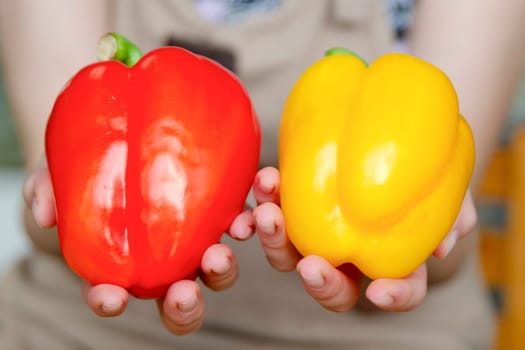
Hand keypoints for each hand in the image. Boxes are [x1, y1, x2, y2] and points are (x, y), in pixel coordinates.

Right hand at [23, 157, 254, 334]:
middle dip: (183, 305)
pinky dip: (247, 224)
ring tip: (220, 251)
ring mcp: (195, 237)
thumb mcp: (57, 170)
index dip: (109, 301)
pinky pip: (239, 224)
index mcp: (121, 260)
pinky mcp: (220, 208)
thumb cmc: (89, 161)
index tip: (112, 297)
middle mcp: (164, 258)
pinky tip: (249, 215)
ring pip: (215, 271)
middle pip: (177, 298)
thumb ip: (46, 191)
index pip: (111, 292)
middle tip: (183, 291)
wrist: (123, 132)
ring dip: (221, 270)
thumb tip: (44, 215)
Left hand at [253, 166, 476, 311]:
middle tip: (310, 266)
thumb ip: (452, 212)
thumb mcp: (445, 182)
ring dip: (275, 239)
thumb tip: (442, 245)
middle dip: (319, 282)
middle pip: (332, 287)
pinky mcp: (293, 204)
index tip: (379, 292)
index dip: (393, 297)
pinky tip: (267, 178)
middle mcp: (350, 254)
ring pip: (288, 254)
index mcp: (392, 257)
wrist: (386, 132)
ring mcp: (317, 231)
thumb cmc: (418, 166)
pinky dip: (266, 199)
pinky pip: (273, 210)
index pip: (399, 290)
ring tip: (269, 213)